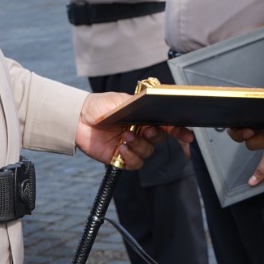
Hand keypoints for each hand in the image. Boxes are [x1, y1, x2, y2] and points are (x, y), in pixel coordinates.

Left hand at [75, 91, 192, 170]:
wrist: (77, 119)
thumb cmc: (98, 106)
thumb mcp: (121, 100)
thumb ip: (139, 104)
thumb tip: (153, 104)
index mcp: (143, 117)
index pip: (166, 125)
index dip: (179, 131)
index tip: (187, 136)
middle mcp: (139, 132)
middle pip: (159, 139)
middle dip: (154, 136)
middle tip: (145, 130)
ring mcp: (131, 145)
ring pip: (147, 152)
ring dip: (138, 145)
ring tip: (125, 136)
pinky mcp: (121, 157)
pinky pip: (135, 163)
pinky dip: (130, 156)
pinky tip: (121, 148)